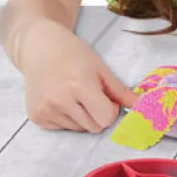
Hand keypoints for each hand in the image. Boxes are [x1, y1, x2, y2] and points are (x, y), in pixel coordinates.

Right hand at [19, 20, 136, 130]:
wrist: (40, 48)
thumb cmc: (73, 54)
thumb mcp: (100, 68)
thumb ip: (119, 90)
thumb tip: (139, 105)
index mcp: (79, 86)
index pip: (105, 118)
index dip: (111, 110)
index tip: (107, 99)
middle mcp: (60, 101)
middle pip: (94, 127)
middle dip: (99, 115)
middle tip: (92, 97)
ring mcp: (46, 111)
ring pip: (79, 129)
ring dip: (83, 117)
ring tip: (74, 96)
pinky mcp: (36, 117)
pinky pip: (63, 128)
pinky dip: (67, 118)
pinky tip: (61, 100)